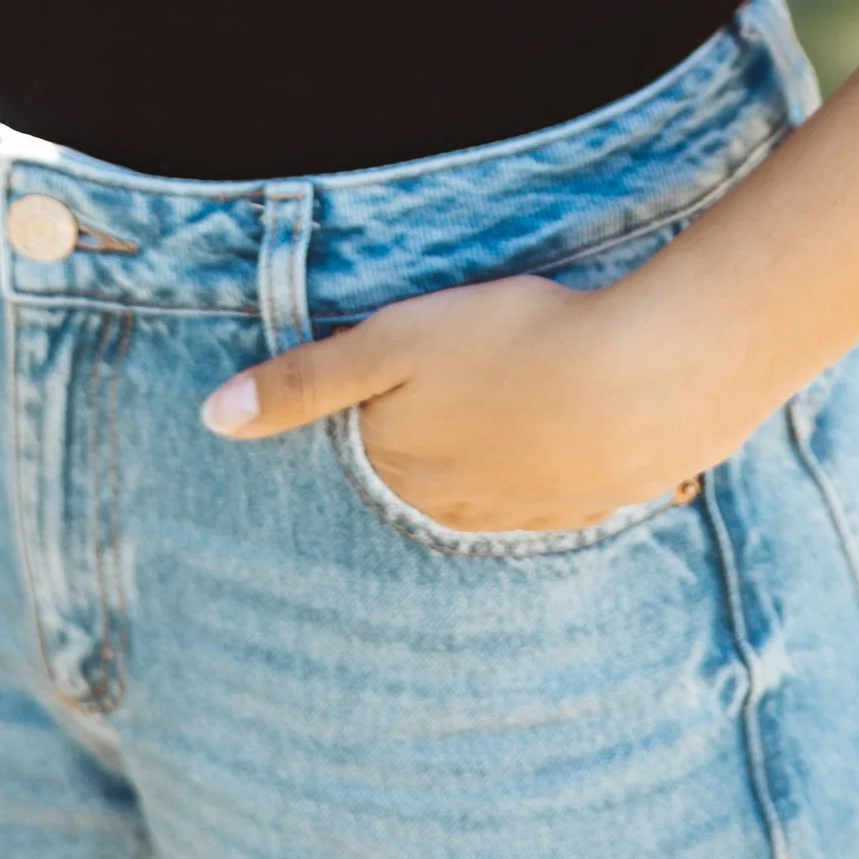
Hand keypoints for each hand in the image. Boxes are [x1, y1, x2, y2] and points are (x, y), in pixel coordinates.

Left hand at [201, 270, 703, 533]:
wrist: (646, 382)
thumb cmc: (510, 346)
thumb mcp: (392, 343)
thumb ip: (306, 382)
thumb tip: (212, 418)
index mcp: (398, 468)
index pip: (348, 460)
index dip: (345, 429)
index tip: (350, 406)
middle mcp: (450, 508)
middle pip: (407, 488)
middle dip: (404, 458)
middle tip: (418, 415)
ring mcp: (518, 515)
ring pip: (471, 498)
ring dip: (469, 468)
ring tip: (475, 426)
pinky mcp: (580, 506)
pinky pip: (537, 499)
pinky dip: (531, 474)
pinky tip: (544, 442)